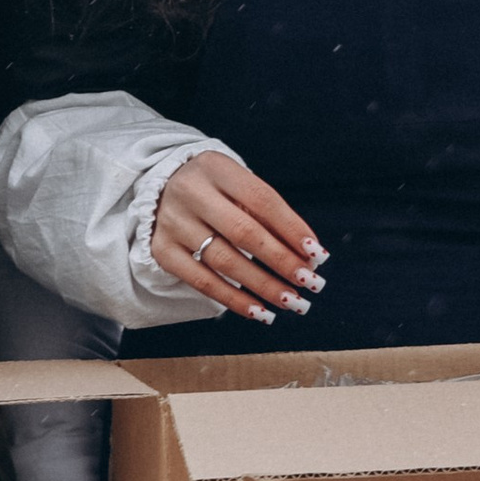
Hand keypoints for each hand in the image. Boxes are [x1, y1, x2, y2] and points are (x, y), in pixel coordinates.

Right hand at [154, 153, 326, 325]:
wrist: (161, 188)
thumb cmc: (218, 191)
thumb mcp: (241, 187)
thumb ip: (271, 215)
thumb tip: (310, 255)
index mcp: (216, 168)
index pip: (262, 200)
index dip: (293, 229)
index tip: (318, 254)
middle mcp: (190, 192)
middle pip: (244, 233)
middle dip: (283, 261)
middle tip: (312, 282)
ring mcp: (172, 222)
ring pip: (225, 261)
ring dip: (264, 286)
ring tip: (293, 301)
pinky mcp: (162, 250)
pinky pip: (201, 281)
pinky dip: (233, 299)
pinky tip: (259, 312)